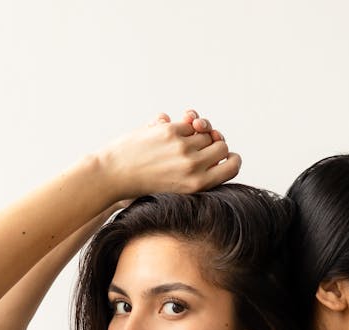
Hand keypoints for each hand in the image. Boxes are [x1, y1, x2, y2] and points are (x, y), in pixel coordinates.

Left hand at [98, 109, 240, 200]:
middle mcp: (194, 167)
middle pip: (222, 146)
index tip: (227, 154)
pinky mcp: (171, 132)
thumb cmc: (144, 183)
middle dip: (215, 142)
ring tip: (188, 136)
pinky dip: (184, 124)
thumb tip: (214, 138)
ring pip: (206, 132)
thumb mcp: (177, 187)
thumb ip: (198, 170)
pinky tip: (174, 128)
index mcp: (198, 185)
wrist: (115, 176)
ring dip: (199, 132)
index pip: (232, 166)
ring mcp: (183, 148)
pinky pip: (189, 123)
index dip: (233, 158)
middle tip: (204, 142)